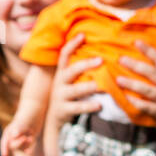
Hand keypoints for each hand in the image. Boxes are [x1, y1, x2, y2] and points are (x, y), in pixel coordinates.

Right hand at [0, 117, 37, 155]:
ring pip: (21, 148)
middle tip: (25, 137)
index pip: (4, 142)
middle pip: (13, 146)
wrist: (35, 113)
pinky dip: (28, 151)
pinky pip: (27, 150)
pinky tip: (30, 152)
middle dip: (19, 144)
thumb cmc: (27, 116)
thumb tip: (14, 135)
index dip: (4, 149)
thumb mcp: (22, 122)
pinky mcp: (28, 142)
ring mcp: (21, 140)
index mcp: (8, 132)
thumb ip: (18, 129)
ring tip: (31, 137)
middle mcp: (13, 137)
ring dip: (26, 145)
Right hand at [41, 36, 102, 155]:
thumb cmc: (68, 96)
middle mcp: (60, 83)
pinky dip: (88, 106)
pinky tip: (100, 105)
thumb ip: (80, 70)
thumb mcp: (70, 82)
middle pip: (71, 70)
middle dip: (85, 64)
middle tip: (101, 60)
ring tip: (101, 85)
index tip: (83, 34)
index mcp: (62, 73)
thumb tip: (102, 53)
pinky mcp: (63, 111)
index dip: (72, 44)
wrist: (53, 121)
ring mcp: (61, 97)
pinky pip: (77, 108)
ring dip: (89, 86)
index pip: (65, 55)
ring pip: (75, 90)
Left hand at [113, 40, 155, 150]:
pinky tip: (125, 97)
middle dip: (136, 65)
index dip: (149, 51)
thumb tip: (150, 53)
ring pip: (148, 90)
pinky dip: (135, 102)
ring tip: (118, 79)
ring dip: (132, 84)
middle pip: (153, 73)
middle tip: (121, 59)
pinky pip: (146, 107)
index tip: (136, 42)